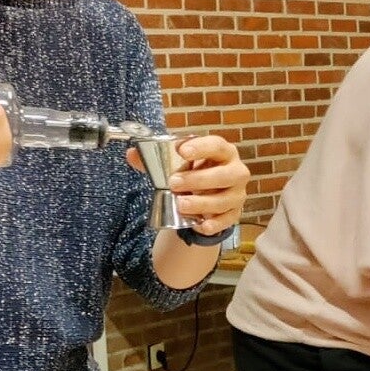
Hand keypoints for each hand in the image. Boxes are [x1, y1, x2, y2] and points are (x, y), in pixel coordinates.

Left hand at [127, 132, 249, 236]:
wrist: (209, 194)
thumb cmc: (195, 173)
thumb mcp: (177, 164)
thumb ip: (154, 159)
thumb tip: (132, 154)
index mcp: (223, 152)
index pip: (217, 145)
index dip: (201, 147)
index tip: (182, 151)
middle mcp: (236, 172)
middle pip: (224, 175)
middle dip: (199, 179)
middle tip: (174, 183)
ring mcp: (237, 194)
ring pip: (224, 200)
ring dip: (202, 203)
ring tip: (181, 204)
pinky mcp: (234, 214)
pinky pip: (226, 221)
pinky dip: (213, 224)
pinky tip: (199, 225)